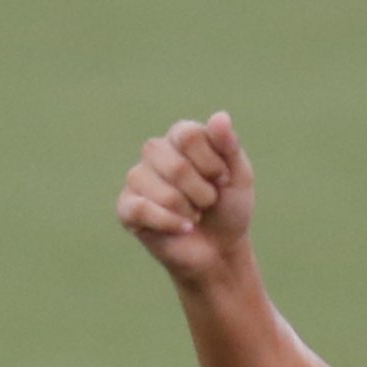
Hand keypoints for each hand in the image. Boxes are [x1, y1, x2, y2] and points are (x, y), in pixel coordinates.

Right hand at [117, 112, 253, 284]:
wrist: (220, 249)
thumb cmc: (229, 208)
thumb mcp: (239, 176)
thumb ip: (230, 146)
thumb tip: (221, 117)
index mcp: (180, 137)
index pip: (188, 136)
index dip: (212, 164)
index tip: (223, 179)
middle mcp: (154, 152)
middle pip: (175, 166)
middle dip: (203, 193)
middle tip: (208, 202)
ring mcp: (137, 178)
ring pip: (164, 193)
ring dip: (190, 212)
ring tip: (193, 215)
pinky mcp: (126, 207)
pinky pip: (143, 210)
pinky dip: (171, 224)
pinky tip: (183, 228)